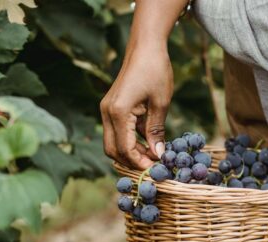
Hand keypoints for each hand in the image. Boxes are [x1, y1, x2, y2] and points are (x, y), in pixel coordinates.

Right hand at [100, 0, 187, 169]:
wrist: (145, 46)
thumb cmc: (155, 70)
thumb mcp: (160, 102)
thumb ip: (157, 130)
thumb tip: (158, 154)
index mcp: (118, 112)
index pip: (124, 148)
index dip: (139, 162)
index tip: (156, 168)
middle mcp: (107, 113)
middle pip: (113, 150)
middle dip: (131, 161)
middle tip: (153, 165)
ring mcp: (107, 110)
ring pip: (112, 143)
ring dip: (130, 152)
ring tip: (153, 155)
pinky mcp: (112, 108)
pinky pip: (117, 132)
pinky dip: (130, 141)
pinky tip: (148, 142)